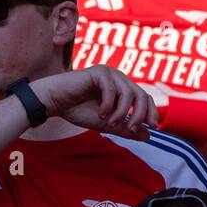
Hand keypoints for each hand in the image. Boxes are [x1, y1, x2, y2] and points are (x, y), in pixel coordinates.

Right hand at [29, 65, 157, 137]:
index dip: (151, 111)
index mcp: (123, 88)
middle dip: (139, 114)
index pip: (145, 97)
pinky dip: (108, 104)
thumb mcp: (106, 124)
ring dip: (121, 111)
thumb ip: (126, 128)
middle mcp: (119, 79)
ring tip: (110, 122)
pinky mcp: (98, 71)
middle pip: (141, 95)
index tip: (152, 126)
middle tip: (131, 129)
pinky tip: (100, 113)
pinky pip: (111, 89)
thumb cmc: (78, 111)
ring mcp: (110, 73)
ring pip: (128, 92)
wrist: (54, 102)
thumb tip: (148, 135)